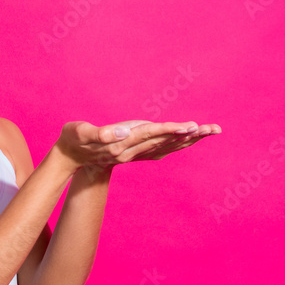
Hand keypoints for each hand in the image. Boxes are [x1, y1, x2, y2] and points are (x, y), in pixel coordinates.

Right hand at [55, 119, 220, 172]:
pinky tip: (189, 140)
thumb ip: (99, 133)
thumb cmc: (72, 140)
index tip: (190, 127)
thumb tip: (121, 133)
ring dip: (190, 139)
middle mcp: (132, 151)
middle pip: (166, 141)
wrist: (70, 158)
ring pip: (168, 146)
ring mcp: (135, 154)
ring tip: (211, 130)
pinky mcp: (135, 152)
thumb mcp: (79, 133)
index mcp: (121, 144)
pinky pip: (162, 148)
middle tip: (214, 129)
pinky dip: (178, 143)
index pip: (151, 134)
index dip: (171, 130)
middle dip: (190, 135)